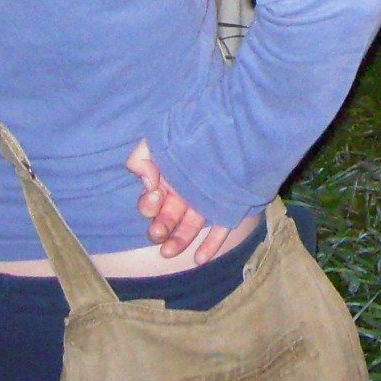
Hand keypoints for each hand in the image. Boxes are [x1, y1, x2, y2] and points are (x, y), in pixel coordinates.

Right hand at [125, 138, 231, 264]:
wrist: (239, 121)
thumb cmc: (195, 128)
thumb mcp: (160, 136)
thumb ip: (141, 158)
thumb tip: (147, 184)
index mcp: (169, 178)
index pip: (151, 200)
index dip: (148, 204)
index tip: (155, 197)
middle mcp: (186, 192)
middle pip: (168, 217)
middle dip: (159, 228)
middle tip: (158, 232)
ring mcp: (208, 201)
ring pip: (190, 227)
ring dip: (178, 241)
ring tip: (169, 252)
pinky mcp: (229, 207)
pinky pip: (220, 230)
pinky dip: (210, 245)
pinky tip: (200, 258)